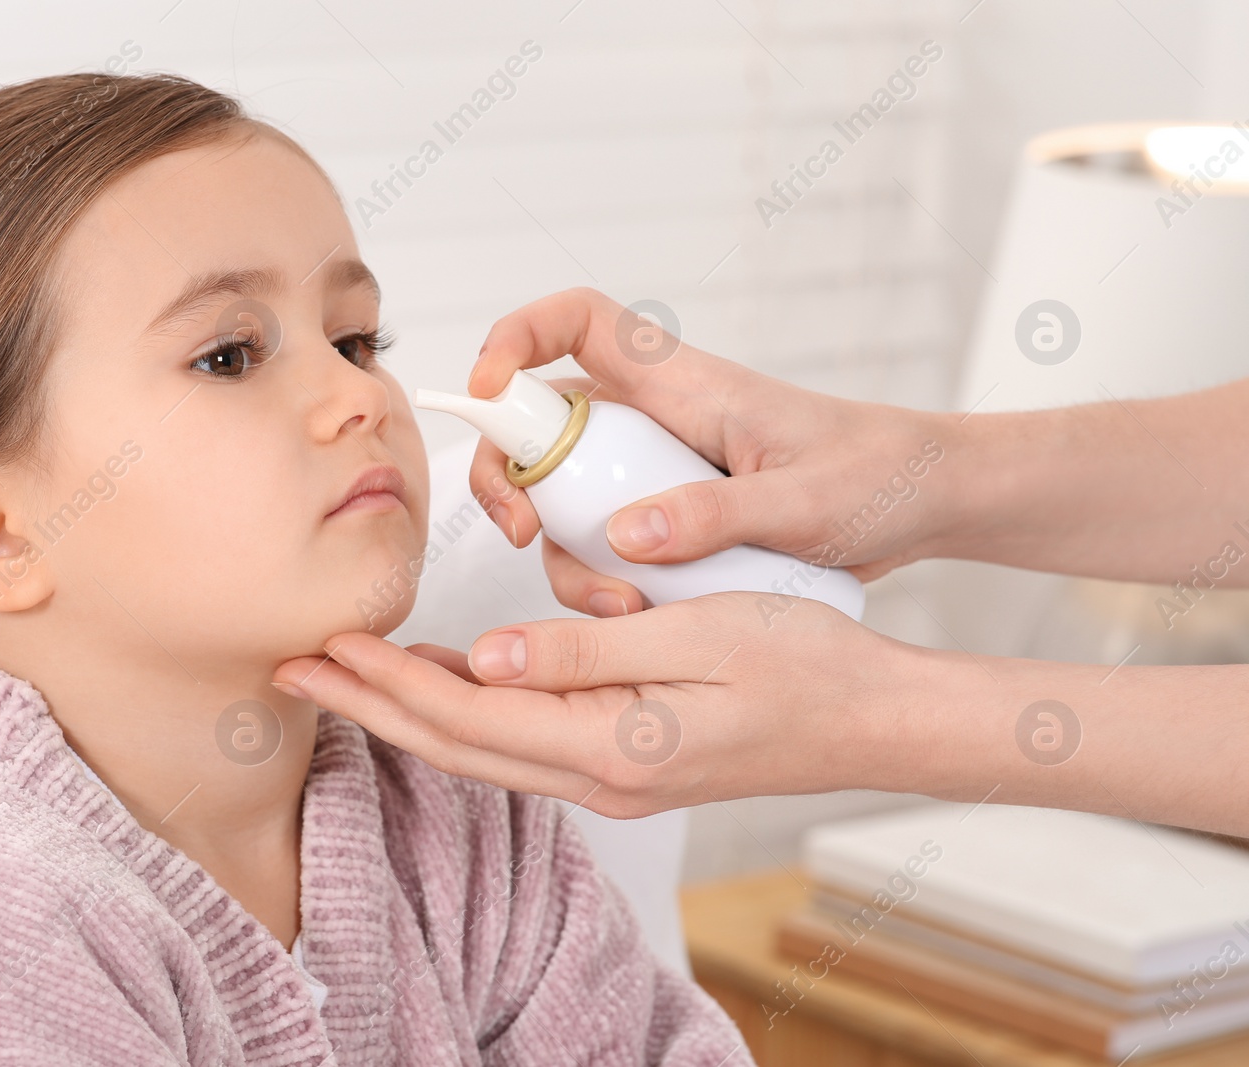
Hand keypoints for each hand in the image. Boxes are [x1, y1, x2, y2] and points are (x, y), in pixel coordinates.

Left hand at [273, 592, 908, 817]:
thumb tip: (486, 657)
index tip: (327, 644)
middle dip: (369, 707)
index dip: (389, 682)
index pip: (468, 716)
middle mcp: (599, 777)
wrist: (873, 717)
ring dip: (408, 713)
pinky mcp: (624, 763)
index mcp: (610, 745)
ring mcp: (611, 778)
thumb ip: (584, 650)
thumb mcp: (694, 636)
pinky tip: (444, 682)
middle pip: (455, 746)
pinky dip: (466, 714)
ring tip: (345, 676)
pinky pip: (521, 743)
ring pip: (481, 750)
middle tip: (296, 669)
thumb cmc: (800, 662)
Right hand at [468, 287, 963, 615]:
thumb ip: (716, 516)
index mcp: (682, 384)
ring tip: (614, 605)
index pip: (579, 321)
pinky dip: (598, 581)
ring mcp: (651, 472)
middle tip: (520, 531)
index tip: (488, 388)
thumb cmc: (875, 477)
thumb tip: (625, 537)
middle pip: (540, 424)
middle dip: (507, 477)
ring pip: (562, 498)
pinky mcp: (661, 518)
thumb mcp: (803, 502)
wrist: (921, 507)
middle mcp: (652, 420)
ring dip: (560, 552)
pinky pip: (599, 544)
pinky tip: (637, 616)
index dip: (518, 336)